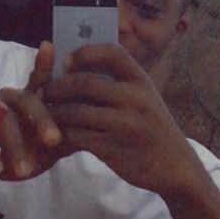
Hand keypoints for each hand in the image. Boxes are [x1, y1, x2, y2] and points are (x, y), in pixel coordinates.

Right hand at [0, 42, 62, 179]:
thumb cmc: (19, 156)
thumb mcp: (47, 151)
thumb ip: (67, 137)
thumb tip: (95, 130)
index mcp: (27, 101)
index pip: (38, 79)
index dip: (43, 63)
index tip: (48, 47)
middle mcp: (6, 98)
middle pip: (25, 99)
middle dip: (41, 119)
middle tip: (54, 140)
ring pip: (0, 118)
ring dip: (14, 145)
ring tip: (25, 170)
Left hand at [44, 43, 196, 196]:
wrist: (175, 166)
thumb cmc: (152, 127)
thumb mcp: (145, 97)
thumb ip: (119, 83)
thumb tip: (77, 67)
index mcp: (142, 81)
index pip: (112, 52)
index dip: (85, 53)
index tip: (66, 62)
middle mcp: (135, 99)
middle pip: (85, 83)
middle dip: (59, 86)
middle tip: (44, 91)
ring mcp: (125, 125)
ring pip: (76, 112)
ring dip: (55, 112)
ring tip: (45, 112)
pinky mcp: (114, 149)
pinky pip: (78, 137)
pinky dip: (63, 134)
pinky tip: (57, 133)